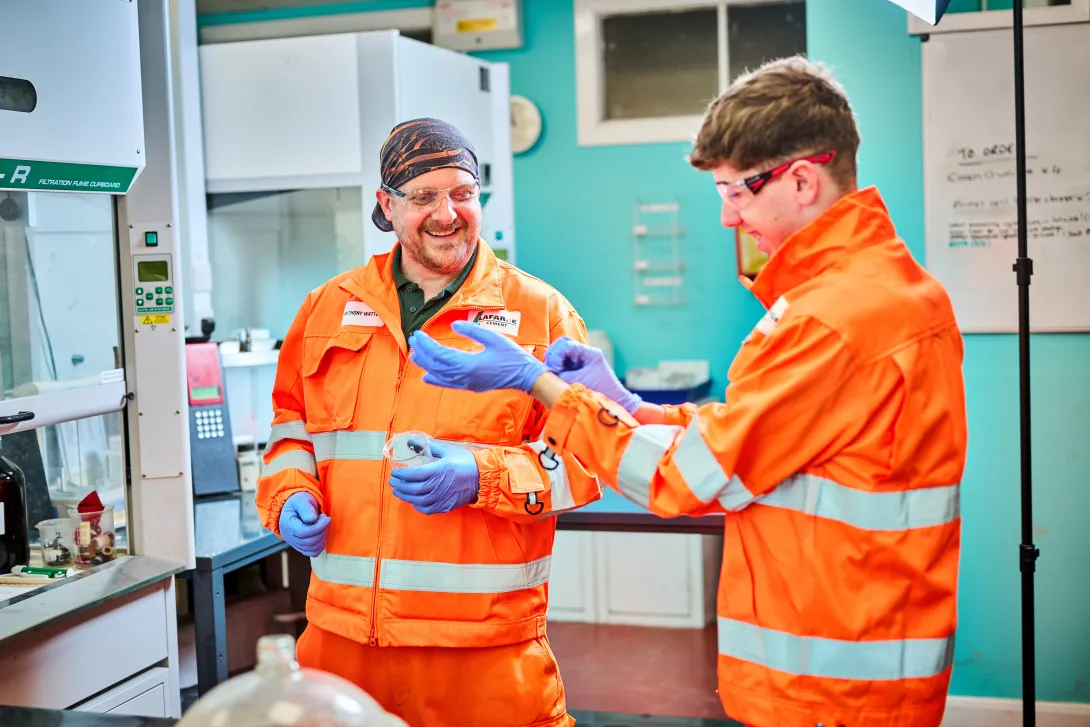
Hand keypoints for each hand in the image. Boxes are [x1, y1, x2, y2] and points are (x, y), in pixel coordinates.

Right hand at [279, 492, 330, 556]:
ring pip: (312, 548)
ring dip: (323, 537)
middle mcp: (289, 536)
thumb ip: (306, 509)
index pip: (303, 532)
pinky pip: (313, 552)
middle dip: (322, 531)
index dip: (318, 527)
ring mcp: (295, 544)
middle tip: (325, 519)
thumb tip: (312, 520)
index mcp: (287, 524)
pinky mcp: (302, 547)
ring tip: (322, 525)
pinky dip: (321, 545)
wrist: (295, 508)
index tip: (326, 517)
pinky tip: (322, 533)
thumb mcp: (301, 500)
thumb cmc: (299, 502)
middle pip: (309, 542)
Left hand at [389, 440, 479, 514]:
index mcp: (438, 470)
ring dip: (405, 496)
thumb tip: (412, 442)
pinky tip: (414, 501)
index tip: (394, 472)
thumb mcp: (448, 451)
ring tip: (398, 492)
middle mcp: (437, 486)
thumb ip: (429, 447)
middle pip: (413, 489)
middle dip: (400, 486)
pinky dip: (418, 506)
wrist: (482, 478)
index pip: (413, 474)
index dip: (402, 475)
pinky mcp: (445, 505)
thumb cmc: (465, 462)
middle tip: (393, 482)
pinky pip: (427, 509)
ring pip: (418, 500)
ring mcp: (441, 497)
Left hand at [408, 320, 546, 392]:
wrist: (526, 377)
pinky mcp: (471, 386)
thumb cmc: (512, 356)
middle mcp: (465, 377)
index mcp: (469, 364)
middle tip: (413, 340)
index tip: (418, 334)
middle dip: (423, 352)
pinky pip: (448, 384)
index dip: (427, 345)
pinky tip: (426, 377)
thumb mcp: (494, 338)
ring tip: (414, 355)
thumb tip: (454, 324)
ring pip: (440, 376)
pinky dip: (435, 380)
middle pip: (436, 365)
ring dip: (426, 365)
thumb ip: (472, 331)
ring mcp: (467, 383)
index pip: (440, 354)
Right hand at [544, 337, 642, 413]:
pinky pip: (566, 364)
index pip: (566, 344)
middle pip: (563, 347)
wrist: (615, 404)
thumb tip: (546, 369)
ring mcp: (584, 362)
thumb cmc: (597, 392)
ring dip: (556, 363)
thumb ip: (560, 373)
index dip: (556, 355)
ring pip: (563, 356)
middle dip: (554, 357)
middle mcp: (587, 354)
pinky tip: (557, 377)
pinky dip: (560, 368)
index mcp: (589, 353)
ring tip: (553, 374)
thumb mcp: (576, 382)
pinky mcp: (581, 370)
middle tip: (550, 369)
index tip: (554, 368)